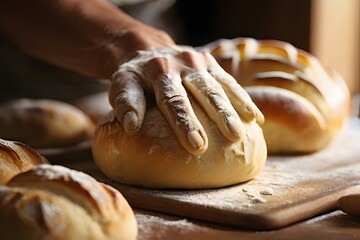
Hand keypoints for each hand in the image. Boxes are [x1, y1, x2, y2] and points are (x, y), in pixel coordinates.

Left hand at [109, 46, 263, 154]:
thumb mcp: (122, 85)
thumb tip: (131, 126)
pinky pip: (230, 82)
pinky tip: (256, 118)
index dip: (185, 123)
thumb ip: (127, 102)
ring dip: (236, 107)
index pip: (174, 100)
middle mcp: (183, 63)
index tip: (197, 146)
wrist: (148, 49)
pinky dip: (243, 99)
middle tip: (233, 138)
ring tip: (248, 128)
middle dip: (219, 115)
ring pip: (222, 86)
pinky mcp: (212, 63)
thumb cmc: (135, 76)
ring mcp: (200, 61)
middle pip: (204, 92)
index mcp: (160, 70)